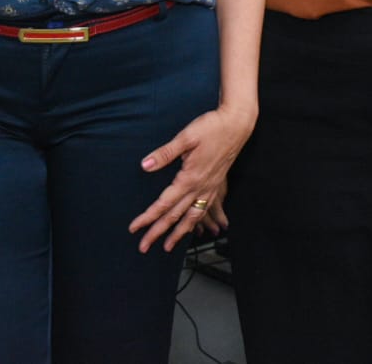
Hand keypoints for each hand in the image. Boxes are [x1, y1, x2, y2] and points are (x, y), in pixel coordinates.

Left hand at [128, 103, 254, 252]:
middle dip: (158, 232)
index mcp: (190, 178)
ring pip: (192, 217)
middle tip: (143, 247)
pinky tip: (191, 225)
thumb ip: (165, 153)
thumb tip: (145, 166)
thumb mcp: (186, 137)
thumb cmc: (212, 128)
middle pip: (175, 216)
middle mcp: (200, 187)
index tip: (134, 228)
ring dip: (179, 233)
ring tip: (168, 246)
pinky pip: (203, 209)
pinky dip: (195, 221)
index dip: (148, 217)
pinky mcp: (216, 185)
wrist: (237, 125)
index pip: (164, 204)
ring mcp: (210, 188)